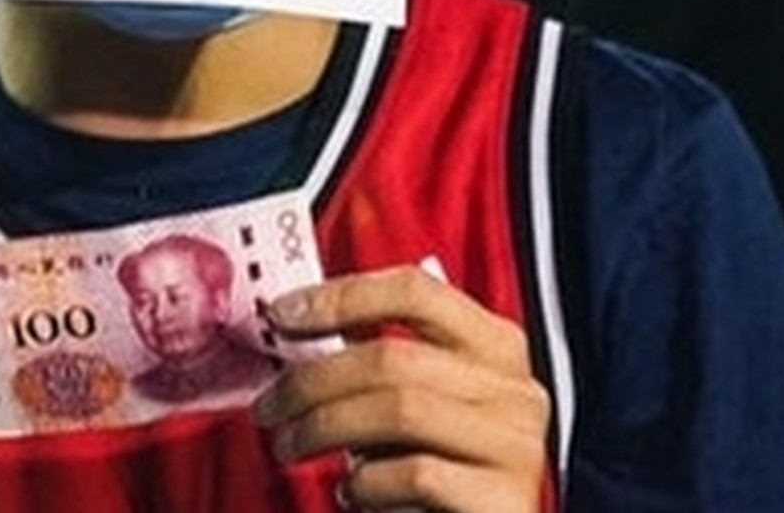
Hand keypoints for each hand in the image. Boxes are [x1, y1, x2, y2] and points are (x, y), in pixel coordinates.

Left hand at [254, 266, 549, 512]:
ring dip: (324, 428)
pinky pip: (415, 474)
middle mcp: (514, 388)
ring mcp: (515, 444)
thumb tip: (299, 332)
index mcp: (496, 347)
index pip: (415, 291)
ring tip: (291, 447)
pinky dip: (366, 482)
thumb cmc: (449, 473)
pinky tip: (350, 494)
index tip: (283, 314)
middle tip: (269, 407)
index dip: (341, 296)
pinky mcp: (503, 499)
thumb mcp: (425, 406)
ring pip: (400, 410)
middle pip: (392, 357)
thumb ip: (385, 367)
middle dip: (311, 381)